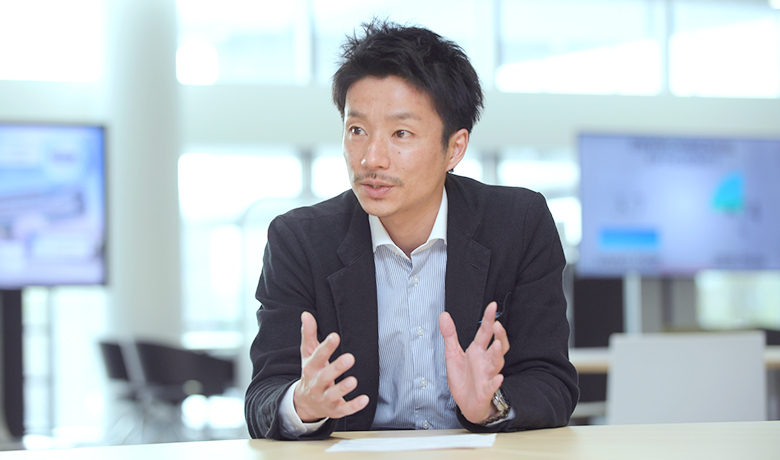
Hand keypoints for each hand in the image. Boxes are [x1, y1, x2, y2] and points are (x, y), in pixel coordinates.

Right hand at [293, 311, 368, 421]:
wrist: (305, 404)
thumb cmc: (311, 373)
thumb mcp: (308, 354)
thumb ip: (309, 334)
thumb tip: (306, 314)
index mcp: (311, 368)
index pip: (317, 357)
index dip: (326, 347)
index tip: (335, 336)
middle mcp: (316, 384)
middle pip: (324, 376)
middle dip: (336, 368)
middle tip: (350, 358)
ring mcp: (325, 398)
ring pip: (333, 394)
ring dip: (343, 388)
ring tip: (353, 380)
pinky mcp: (335, 409)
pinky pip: (344, 409)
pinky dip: (354, 405)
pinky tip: (364, 399)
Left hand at [439, 301, 509, 423]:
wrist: (466, 404)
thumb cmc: (464, 379)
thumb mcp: (452, 354)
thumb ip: (450, 335)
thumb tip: (444, 315)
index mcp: (478, 351)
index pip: (485, 332)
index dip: (489, 319)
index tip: (492, 306)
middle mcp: (485, 361)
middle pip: (497, 346)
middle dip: (499, 335)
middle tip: (497, 325)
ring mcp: (487, 375)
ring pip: (496, 363)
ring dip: (497, 354)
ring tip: (496, 345)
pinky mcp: (486, 390)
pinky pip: (492, 386)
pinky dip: (496, 382)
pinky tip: (499, 378)